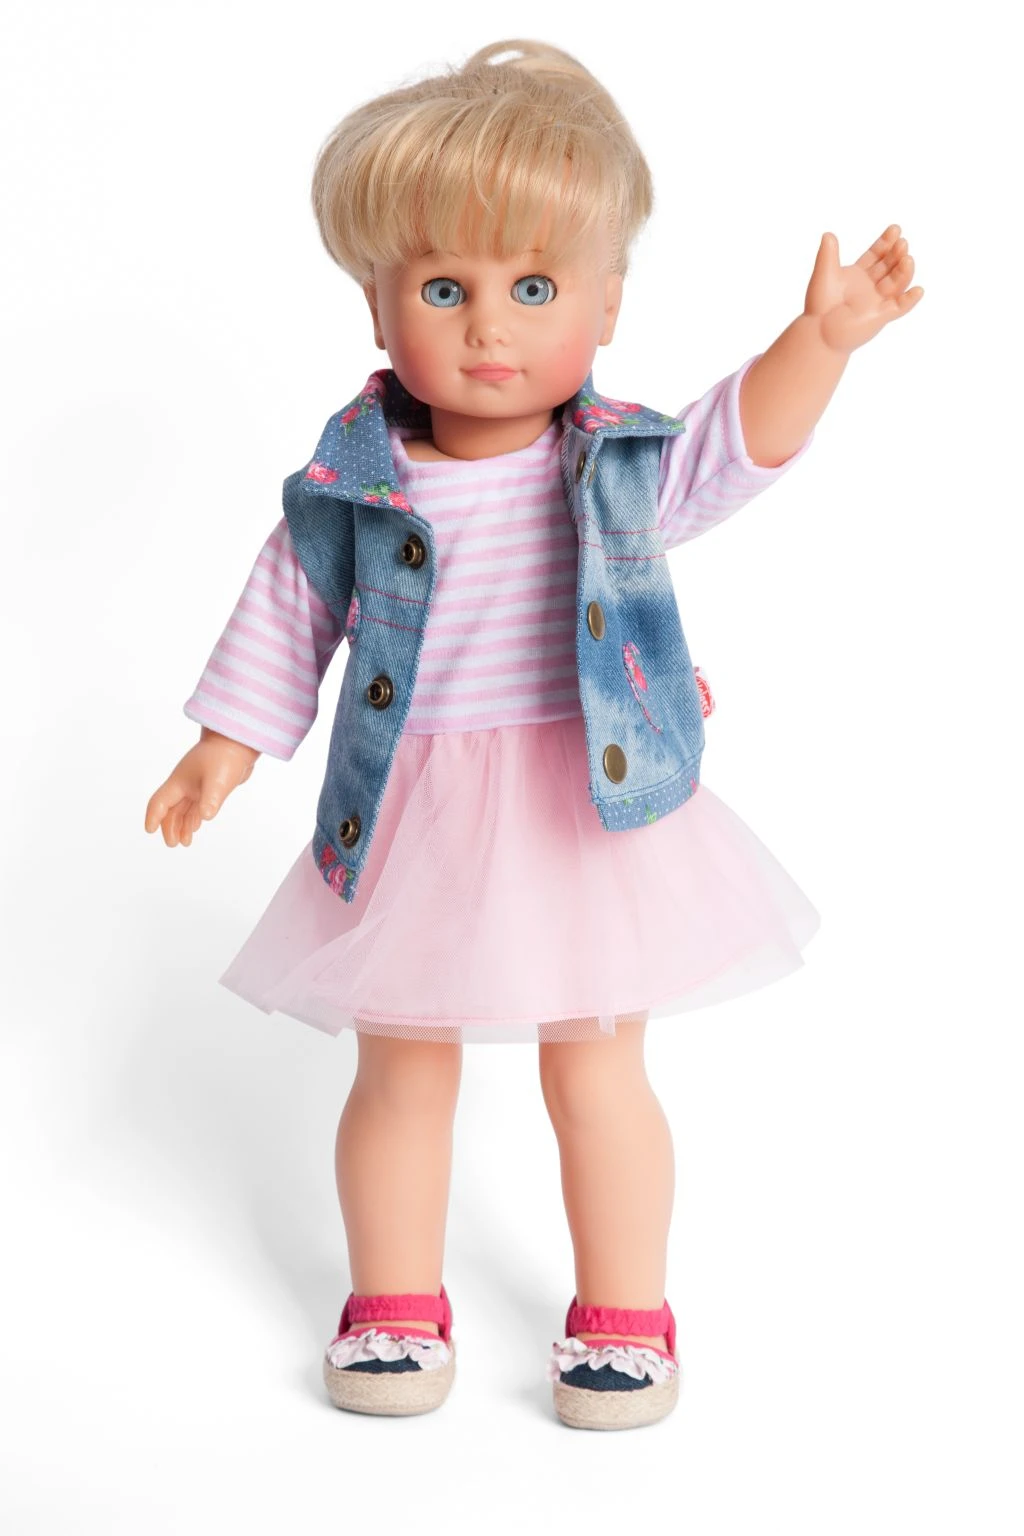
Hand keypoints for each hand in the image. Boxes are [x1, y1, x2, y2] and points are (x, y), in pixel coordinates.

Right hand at [145, 729, 259, 847]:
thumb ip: (210, 800)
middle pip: (170, 809)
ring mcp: (197, 785)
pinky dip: (194, 817)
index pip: (159, 802)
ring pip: (184, 809)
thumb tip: (206, 817)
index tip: (149, 830)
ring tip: (184, 842)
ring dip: (182, 825)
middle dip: (169, 827)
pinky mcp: (210, 786)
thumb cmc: (225, 757)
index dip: (153, 817)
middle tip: (173, 844)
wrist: (239, 742)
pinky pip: (196, 806)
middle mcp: (185, 784)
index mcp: (179, 782)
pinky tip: (195, 827)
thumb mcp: (217, 781)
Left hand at [804, 224, 923, 354]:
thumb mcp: (824, 274)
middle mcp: (872, 286)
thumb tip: (828, 234)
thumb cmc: (819, 305)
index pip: (877, 254)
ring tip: (907, 259)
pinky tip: (918, 290)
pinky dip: (910, 300)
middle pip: (889, 266)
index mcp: (860, 274)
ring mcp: (878, 300)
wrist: (818, 331)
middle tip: (902, 243)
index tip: (895, 229)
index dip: (886, 242)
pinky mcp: (881, 316)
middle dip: (896, 254)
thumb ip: (828, 254)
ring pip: (896, 283)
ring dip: (904, 272)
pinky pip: (900, 307)